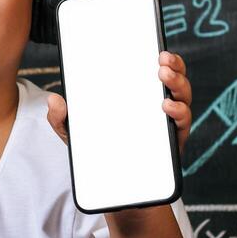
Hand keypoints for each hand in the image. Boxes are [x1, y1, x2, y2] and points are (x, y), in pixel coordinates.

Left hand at [46, 51, 192, 155]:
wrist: (114, 189)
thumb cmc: (99, 153)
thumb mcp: (76, 134)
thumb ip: (62, 118)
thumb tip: (53, 100)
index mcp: (139, 98)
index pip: (155, 72)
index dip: (163, 58)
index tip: (158, 49)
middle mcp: (158, 108)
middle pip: (175, 81)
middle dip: (174, 67)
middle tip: (162, 60)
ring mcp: (167, 124)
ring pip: (182, 98)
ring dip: (178, 84)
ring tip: (164, 78)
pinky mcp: (173, 143)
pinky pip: (182, 125)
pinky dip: (179, 113)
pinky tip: (167, 107)